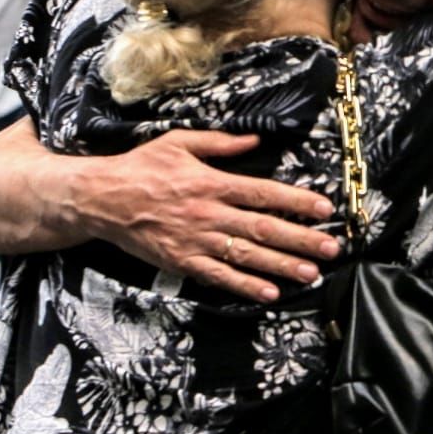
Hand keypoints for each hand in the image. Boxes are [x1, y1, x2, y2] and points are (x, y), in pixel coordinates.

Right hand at [71, 130, 341, 301]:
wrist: (100, 199)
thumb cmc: (140, 167)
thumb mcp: (178, 142)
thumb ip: (219, 143)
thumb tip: (255, 141)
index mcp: (211, 182)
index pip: (264, 193)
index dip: (296, 202)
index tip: (325, 209)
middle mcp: (209, 213)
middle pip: (263, 228)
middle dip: (301, 238)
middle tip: (332, 247)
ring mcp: (196, 240)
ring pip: (247, 255)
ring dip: (282, 265)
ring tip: (312, 273)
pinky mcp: (182, 261)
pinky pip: (219, 276)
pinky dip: (245, 286)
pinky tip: (269, 292)